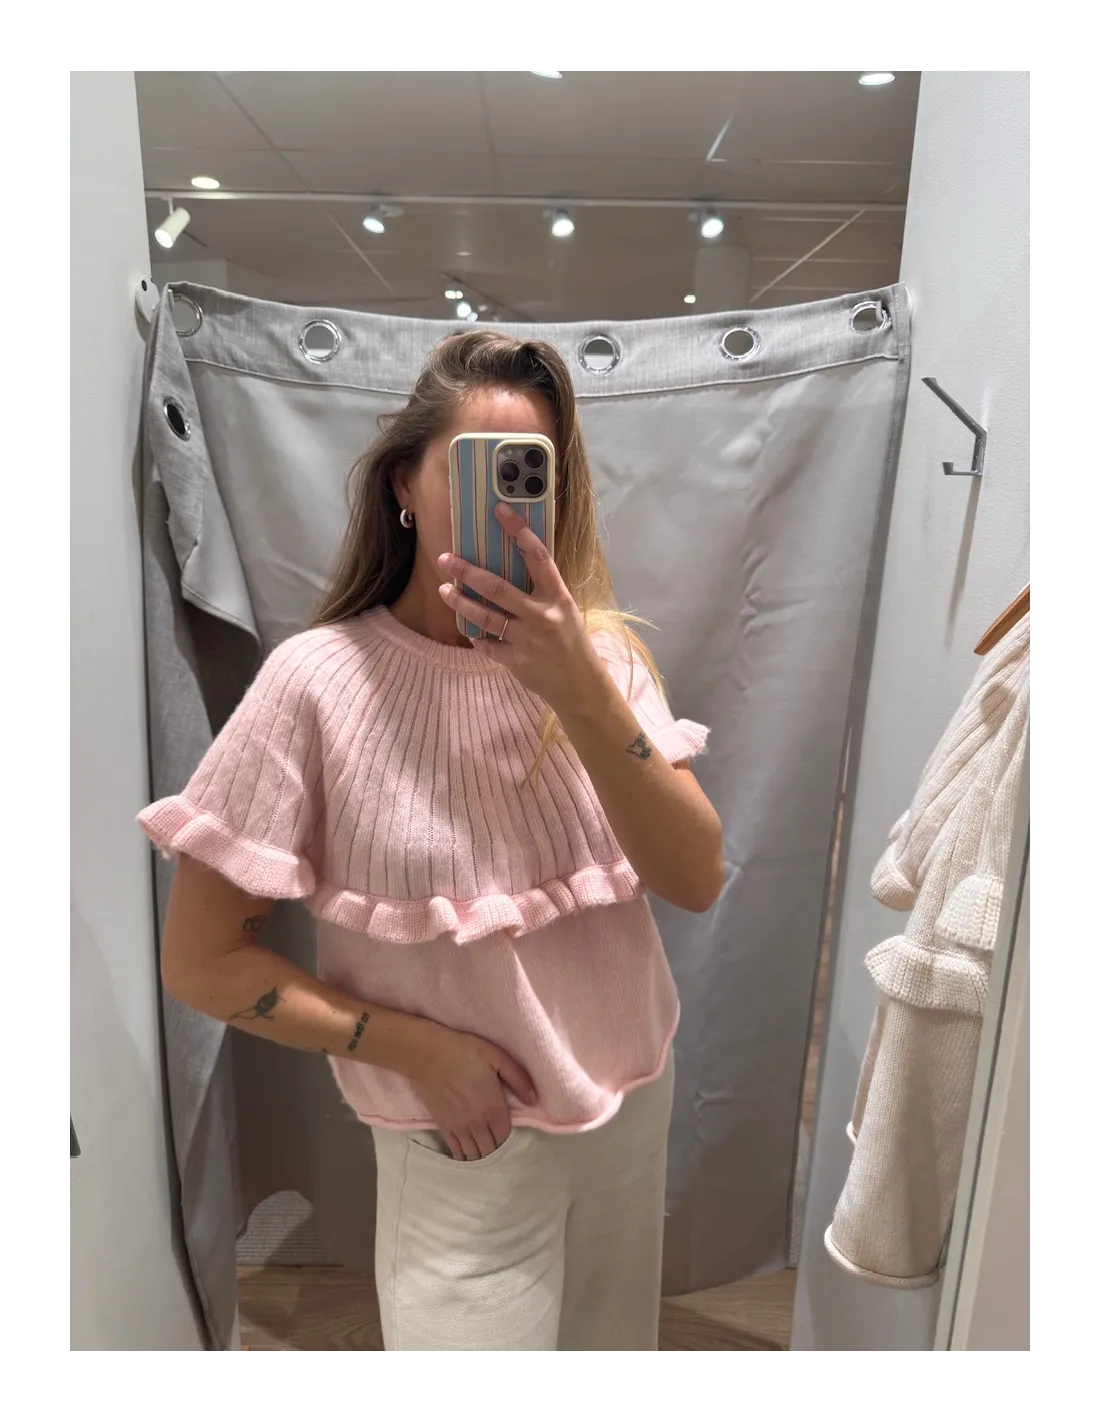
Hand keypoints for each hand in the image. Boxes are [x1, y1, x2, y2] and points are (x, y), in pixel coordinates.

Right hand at [411, 1022, 537, 1161]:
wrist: (427, 1055)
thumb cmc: (463, 1051)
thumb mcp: (496, 1056)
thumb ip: (518, 1078)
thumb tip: (533, 1100)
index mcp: (493, 1106)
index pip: (505, 1135)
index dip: (507, 1136)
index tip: (505, 1130)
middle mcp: (477, 1122)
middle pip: (490, 1148)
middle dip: (495, 1148)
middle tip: (495, 1143)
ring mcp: (459, 1127)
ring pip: (474, 1154)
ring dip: (480, 1155)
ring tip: (483, 1152)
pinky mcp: (443, 1126)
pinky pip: (456, 1151)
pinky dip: (463, 1157)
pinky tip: (466, 1157)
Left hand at [437, 504, 608, 712]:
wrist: (580, 684)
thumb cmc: (572, 641)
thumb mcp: (565, 609)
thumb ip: (542, 590)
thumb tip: (513, 564)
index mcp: (558, 597)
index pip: (538, 557)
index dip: (519, 532)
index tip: (500, 512)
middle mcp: (542, 615)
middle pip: (498, 588)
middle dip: (467, 572)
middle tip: (445, 559)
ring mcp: (527, 640)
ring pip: (485, 616)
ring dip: (461, 602)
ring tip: (444, 589)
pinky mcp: (515, 661)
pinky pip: (487, 645)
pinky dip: (477, 637)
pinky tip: (470, 629)